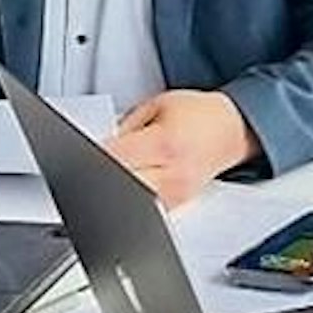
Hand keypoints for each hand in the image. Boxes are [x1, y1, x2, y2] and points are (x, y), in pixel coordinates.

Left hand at [106, 89, 260, 207]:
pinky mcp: (179, 203)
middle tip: (92, 167)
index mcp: (165, 143)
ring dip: (116, 189)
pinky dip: (132, 197)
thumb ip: (124, 126)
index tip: (80, 154)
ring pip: (130, 202)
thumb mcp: (157, 105)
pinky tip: (131, 184)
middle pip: (120, 185)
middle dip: (101, 176)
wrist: (232, 129)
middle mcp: (173, 172)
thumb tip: (96, 147)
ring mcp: (177, 192)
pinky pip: (145, 207)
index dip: (91, 157)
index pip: (115, 158)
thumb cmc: (199, 114)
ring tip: (113, 176)